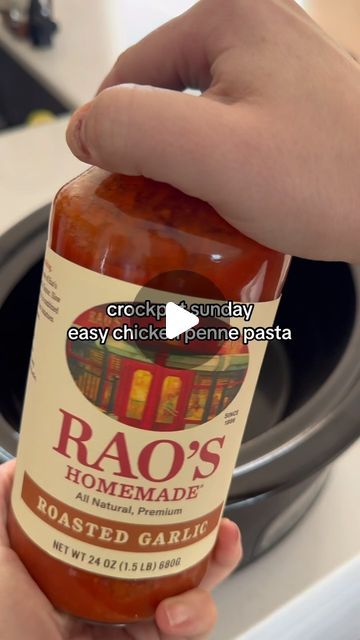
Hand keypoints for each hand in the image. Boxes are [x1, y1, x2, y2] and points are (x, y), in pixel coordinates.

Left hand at [0, 461, 241, 639]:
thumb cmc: (3, 623)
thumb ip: (6, 500)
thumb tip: (29, 458)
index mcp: (77, 560)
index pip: (126, 521)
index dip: (155, 499)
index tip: (177, 476)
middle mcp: (107, 589)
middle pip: (167, 549)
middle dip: (201, 527)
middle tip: (217, 512)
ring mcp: (129, 622)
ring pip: (190, 587)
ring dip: (214, 566)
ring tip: (221, 548)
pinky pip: (188, 630)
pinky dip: (196, 617)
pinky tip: (178, 614)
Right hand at [66, 0, 359, 262]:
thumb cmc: (333, 179)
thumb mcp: (213, 154)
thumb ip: (132, 130)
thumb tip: (82, 128)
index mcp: (230, 16)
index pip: (133, 72)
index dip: (113, 132)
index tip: (111, 182)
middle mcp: (259, 27)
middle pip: (167, 93)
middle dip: (155, 151)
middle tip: (157, 202)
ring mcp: (282, 64)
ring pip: (201, 115)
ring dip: (188, 163)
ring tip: (195, 208)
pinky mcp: (297, 100)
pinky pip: (236, 128)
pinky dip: (222, 165)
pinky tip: (230, 200)